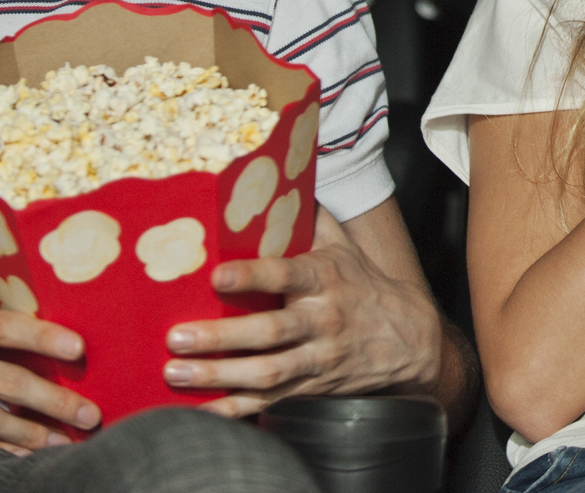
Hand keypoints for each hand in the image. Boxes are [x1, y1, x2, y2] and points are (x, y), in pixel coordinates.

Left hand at [162, 207, 443, 417]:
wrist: (408, 339)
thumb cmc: (362, 284)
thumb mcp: (343, 246)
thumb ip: (310, 217)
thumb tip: (284, 173)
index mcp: (325, 278)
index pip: (286, 274)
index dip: (252, 277)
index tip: (217, 275)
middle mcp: (322, 319)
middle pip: (270, 331)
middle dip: (221, 336)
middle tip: (177, 337)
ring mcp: (317, 357)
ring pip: (267, 371)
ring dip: (219, 375)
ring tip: (177, 373)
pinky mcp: (311, 388)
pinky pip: (269, 401)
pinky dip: (235, 409)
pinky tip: (202, 412)